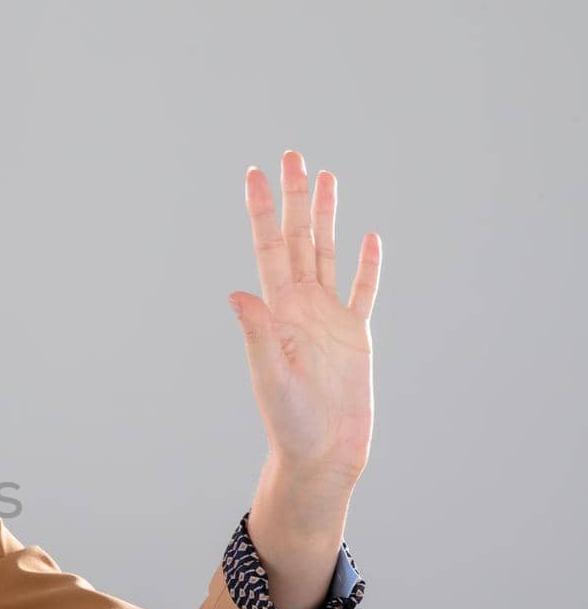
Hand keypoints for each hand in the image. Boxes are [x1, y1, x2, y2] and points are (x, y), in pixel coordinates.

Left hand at [229, 150, 379, 486]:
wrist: (322, 454)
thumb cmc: (290, 423)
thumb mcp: (271, 376)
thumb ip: (257, 334)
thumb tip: (238, 293)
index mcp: (277, 312)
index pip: (268, 248)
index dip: (262, 210)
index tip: (255, 173)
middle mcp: (300, 307)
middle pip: (297, 239)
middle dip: (295, 197)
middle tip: (293, 154)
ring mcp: (329, 318)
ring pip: (327, 253)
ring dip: (326, 216)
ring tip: (326, 177)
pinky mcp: (356, 336)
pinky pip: (363, 291)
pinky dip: (367, 264)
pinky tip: (369, 237)